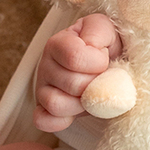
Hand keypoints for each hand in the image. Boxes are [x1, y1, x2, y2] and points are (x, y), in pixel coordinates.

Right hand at [34, 14, 121, 131]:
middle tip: (102, 79)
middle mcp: (45, 66)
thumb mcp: (105, 28)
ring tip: (93, 95)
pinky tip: (76, 114)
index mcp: (57, 43)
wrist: (107, 61)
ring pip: (56, 105)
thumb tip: (93, 50)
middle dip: (96, 85)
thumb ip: (98, 31)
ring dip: (82, 104)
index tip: (105, 60)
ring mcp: (42, 89)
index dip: (98, 62)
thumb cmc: (104, 45)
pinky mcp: (43, 110)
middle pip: (72, 84)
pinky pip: (43, 121)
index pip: (75, 57)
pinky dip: (60, 121)